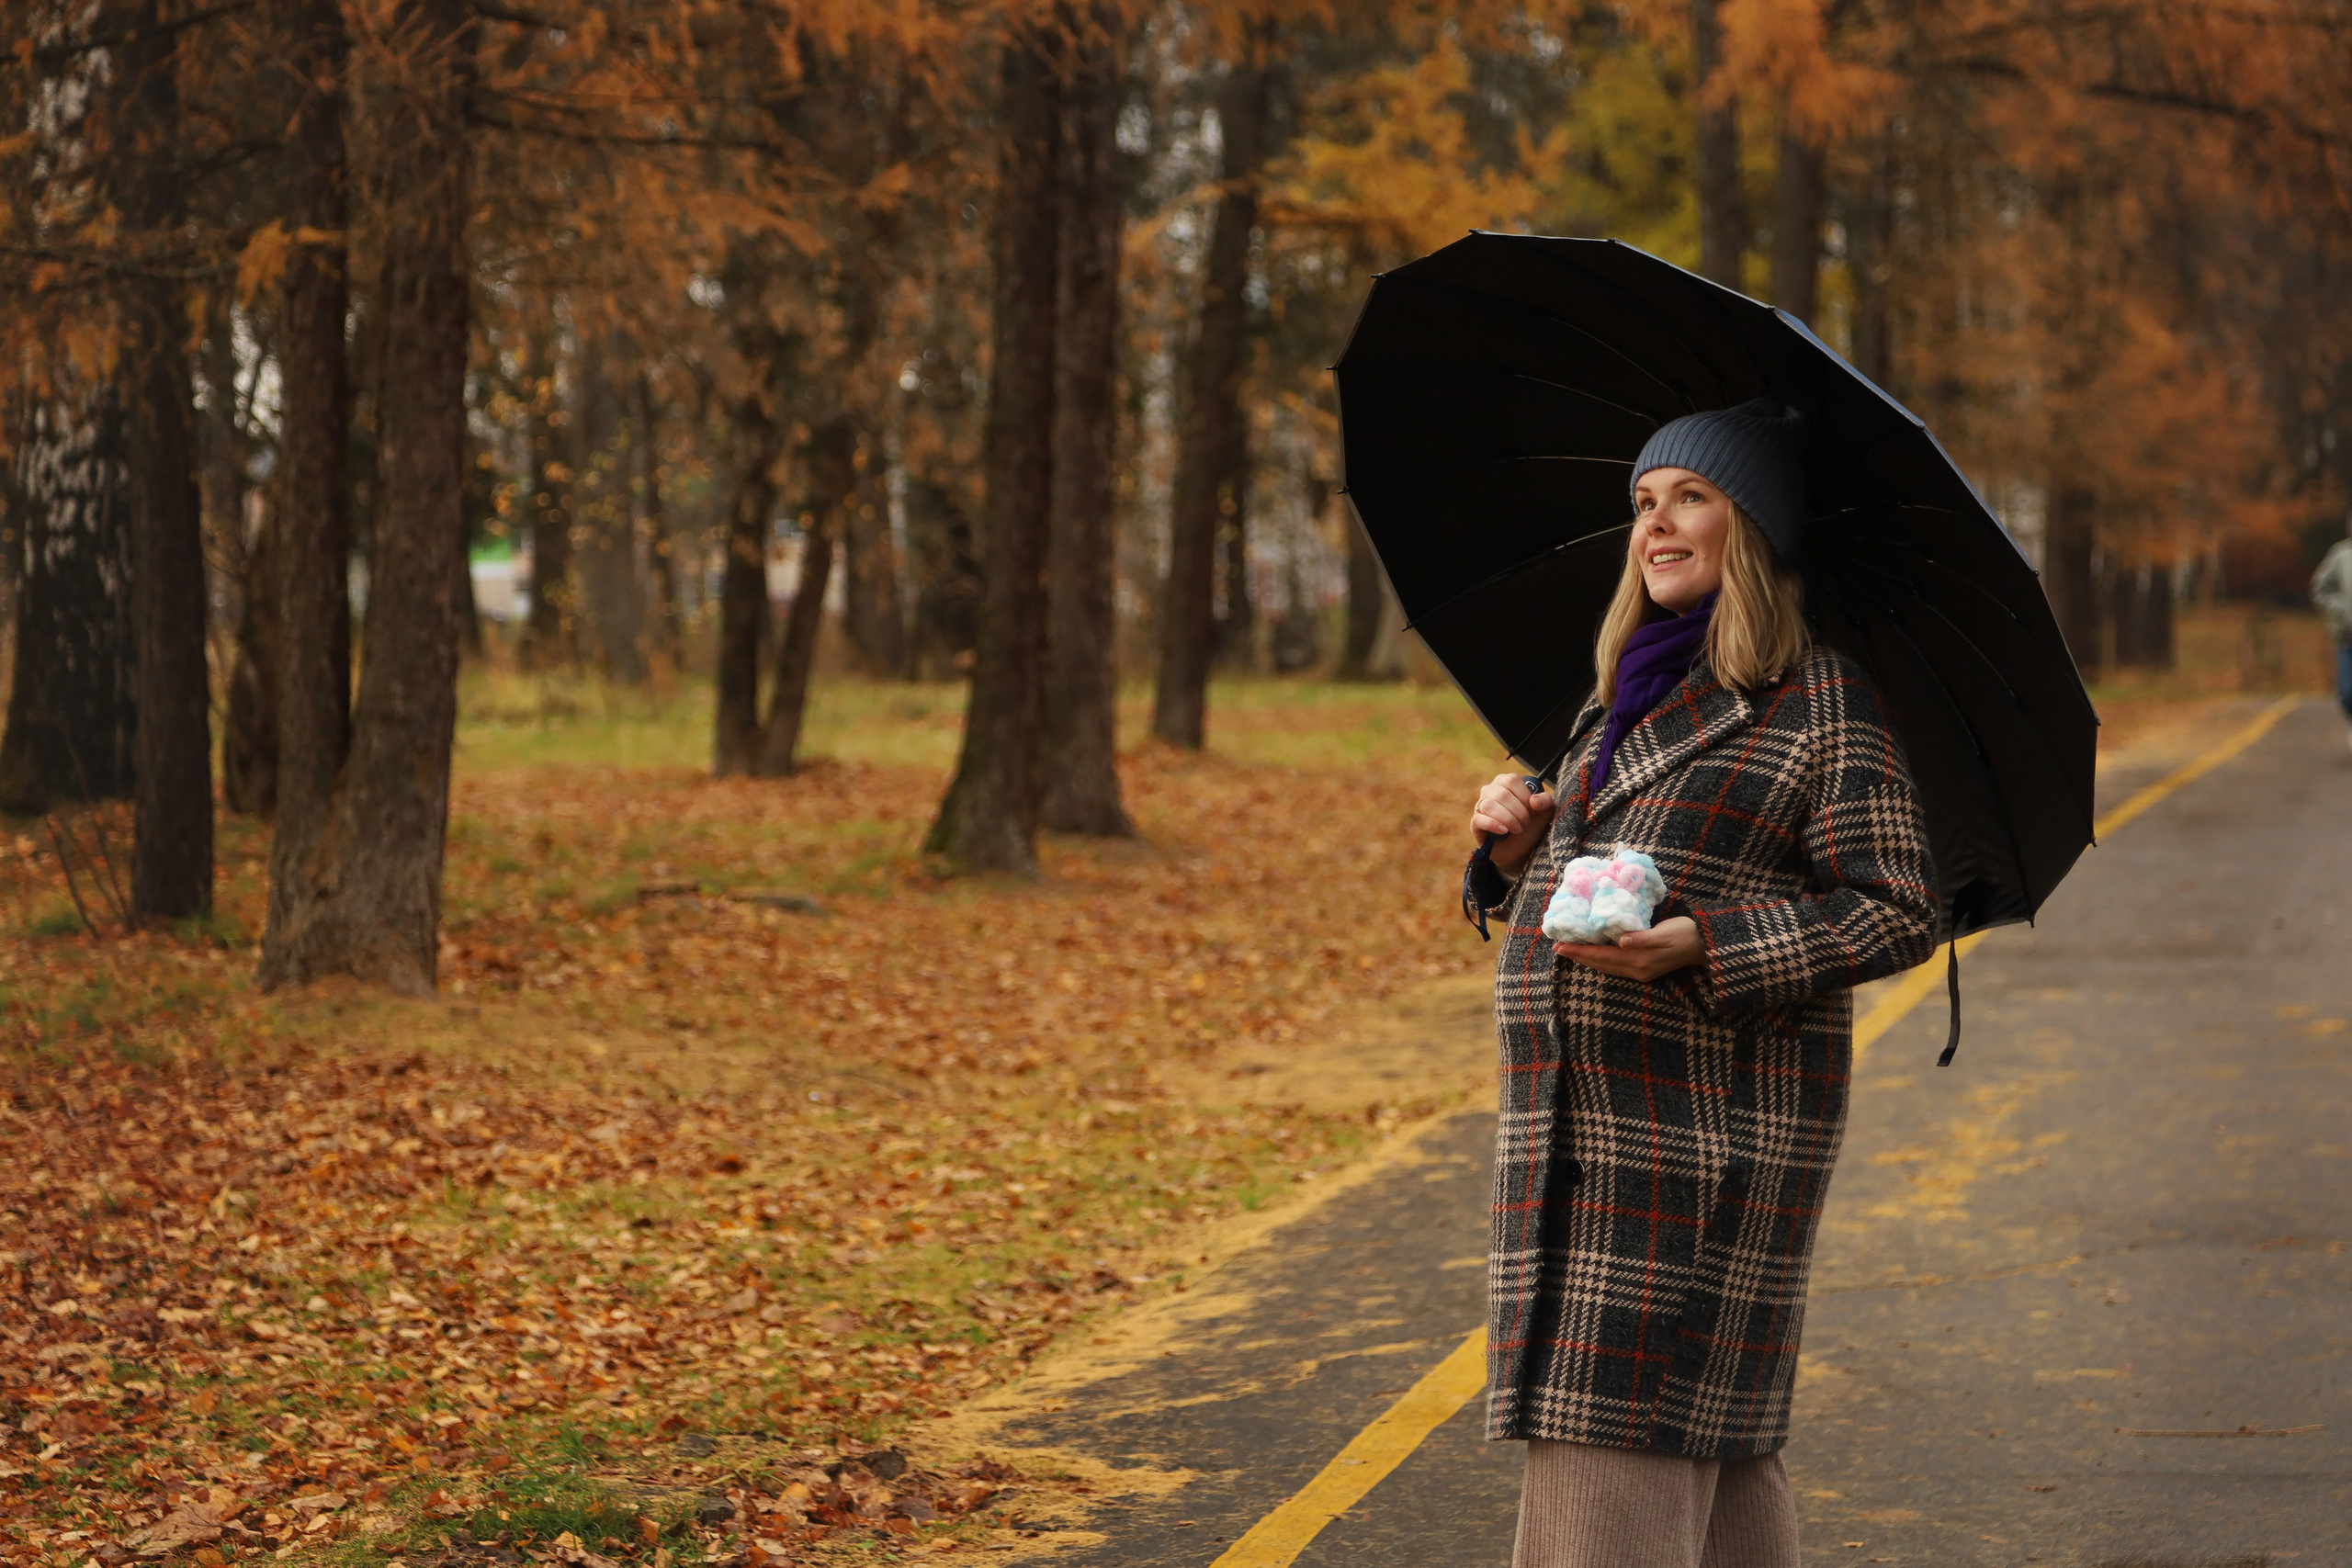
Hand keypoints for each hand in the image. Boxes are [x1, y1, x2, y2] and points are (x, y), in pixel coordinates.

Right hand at [1470, 772, 1555, 878]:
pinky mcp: (1475, 823)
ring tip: (1517, 829)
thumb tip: (1534, 800)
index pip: (1512, 780)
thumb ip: (1546, 801)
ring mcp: (1480, 806)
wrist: (1522, 851)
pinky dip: (1493, 825)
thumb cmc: (1532, 827)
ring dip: (1508, 819)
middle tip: (1526, 823)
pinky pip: (1478, 819)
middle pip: (1501, 794)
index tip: (1532, 809)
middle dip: (1518, 811)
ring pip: (1489, 805)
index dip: (1524, 795)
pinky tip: (1504, 831)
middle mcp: (1490, 790)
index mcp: (1506, 783)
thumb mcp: (1545, 813)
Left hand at [1555, 915, 1703, 981]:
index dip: (1580, 951)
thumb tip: (1621, 941)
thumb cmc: (1686, 933)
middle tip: (1557, 948)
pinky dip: (1601, 960)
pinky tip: (1595, 954)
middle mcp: (1636, 970)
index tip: (1560, 946)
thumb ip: (1642, 937)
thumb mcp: (1665, 932)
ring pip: (1606, 967)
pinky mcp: (1644, 969)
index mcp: (1639, 960)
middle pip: (1601, 964)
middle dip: (1578, 956)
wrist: (1705, 946)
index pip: (1602, 956)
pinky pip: (1615, 966)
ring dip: (1587, 959)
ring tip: (1570, 951)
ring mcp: (1640, 971)